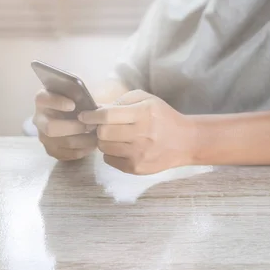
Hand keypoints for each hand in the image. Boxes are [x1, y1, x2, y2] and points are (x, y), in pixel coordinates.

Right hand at [33, 89, 96, 160]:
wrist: (70, 117)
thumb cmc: (74, 102)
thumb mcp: (75, 93)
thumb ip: (81, 95)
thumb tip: (95, 107)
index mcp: (42, 100)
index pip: (44, 100)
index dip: (57, 103)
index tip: (72, 105)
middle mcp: (39, 119)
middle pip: (51, 127)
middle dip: (74, 128)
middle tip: (91, 126)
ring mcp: (43, 137)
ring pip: (62, 142)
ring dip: (83, 141)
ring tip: (97, 136)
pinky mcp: (51, 150)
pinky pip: (67, 154)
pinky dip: (83, 150)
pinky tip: (92, 145)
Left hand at [78, 90, 194, 174]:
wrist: (185, 142)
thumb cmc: (163, 117)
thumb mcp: (146, 100)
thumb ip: (121, 101)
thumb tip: (96, 109)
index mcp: (143, 114)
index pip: (108, 116)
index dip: (92, 116)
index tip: (84, 116)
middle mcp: (141, 135)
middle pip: (103, 133)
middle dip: (99, 129)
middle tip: (103, 126)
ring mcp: (138, 154)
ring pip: (104, 147)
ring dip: (105, 141)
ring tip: (115, 136)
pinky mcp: (136, 168)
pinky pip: (110, 160)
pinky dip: (111, 153)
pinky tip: (123, 147)